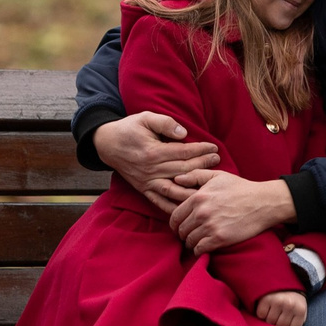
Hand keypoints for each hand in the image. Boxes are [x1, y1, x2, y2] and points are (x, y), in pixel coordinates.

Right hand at [93, 112, 220, 212]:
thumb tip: (184, 133)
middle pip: (183, 170)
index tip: (214, 147)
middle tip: (217, 160)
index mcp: (153, 152)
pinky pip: (160, 202)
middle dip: (202, 165)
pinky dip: (174, 207)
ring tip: (209, 183)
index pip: (183, 152)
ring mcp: (147, 182)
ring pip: (175, 189)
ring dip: (193, 188)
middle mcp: (151, 170)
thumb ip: (164, 123)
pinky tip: (188, 207)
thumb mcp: (145, 118)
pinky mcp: (144, 189)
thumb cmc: (129, 129)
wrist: (107, 144)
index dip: (200, 150)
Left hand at [169, 171, 294, 254]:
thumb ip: (195, 175)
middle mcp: (201, 212)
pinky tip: (204, 247)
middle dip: (183, 234)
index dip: (175, 224)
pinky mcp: (220, 239)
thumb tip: (176, 179)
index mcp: (198, 197)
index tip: (180, 227)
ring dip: (191, 243)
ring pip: (189, 241)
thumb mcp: (218, 176)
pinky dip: (199, 250)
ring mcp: (210, 226)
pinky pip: (200, 249)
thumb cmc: (240, 188)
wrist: (263, 202)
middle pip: (181, 230)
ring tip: (197, 241)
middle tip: (189, 235)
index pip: (175, 216)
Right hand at [253, 290, 306, 325]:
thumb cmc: (293, 299)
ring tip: (272, 313)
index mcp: (300, 309)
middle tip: (277, 319)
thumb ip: (298, 322)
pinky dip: (261, 314)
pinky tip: (266, 308)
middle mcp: (289, 305)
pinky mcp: (266, 299)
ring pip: (269, 322)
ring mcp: (277, 301)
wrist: (283, 280)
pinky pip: (261, 314)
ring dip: (269, 320)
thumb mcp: (301, 309)